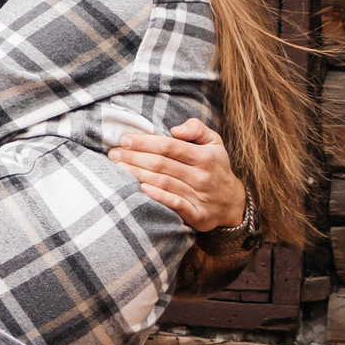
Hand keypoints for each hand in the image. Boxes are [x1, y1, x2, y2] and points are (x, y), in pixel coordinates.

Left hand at [111, 117, 248, 232]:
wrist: (232, 203)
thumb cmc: (216, 167)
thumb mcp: (214, 142)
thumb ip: (197, 129)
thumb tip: (175, 129)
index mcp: (204, 156)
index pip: (169, 146)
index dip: (145, 142)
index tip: (124, 140)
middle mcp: (202, 176)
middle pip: (162, 164)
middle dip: (134, 158)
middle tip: (113, 154)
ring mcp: (199, 196)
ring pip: (163, 183)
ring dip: (138, 175)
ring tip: (118, 168)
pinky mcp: (196, 214)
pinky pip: (174, 204)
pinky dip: (157, 196)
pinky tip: (140, 189)